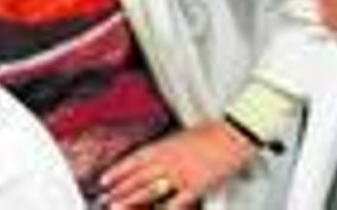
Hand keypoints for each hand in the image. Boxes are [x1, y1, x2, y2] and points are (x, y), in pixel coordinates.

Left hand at [97, 119, 255, 207]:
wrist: (233, 134)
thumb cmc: (210, 133)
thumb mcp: (180, 137)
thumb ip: (164, 150)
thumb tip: (151, 160)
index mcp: (163, 146)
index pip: (132, 161)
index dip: (116, 172)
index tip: (103, 181)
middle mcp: (167, 161)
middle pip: (136, 178)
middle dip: (117, 189)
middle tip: (102, 199)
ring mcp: (181, 174)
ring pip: (149, 190)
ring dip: (131, 200)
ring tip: (115, 207)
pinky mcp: (196, 186)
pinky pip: (175, 202)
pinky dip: (164, 209)